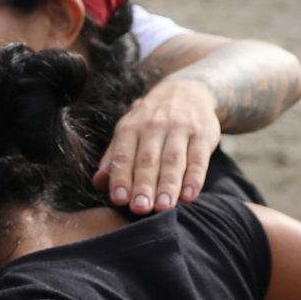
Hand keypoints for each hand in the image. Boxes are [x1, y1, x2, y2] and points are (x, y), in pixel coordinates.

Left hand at [94, 77, 217, 213]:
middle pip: (148, 160)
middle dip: (144, 186)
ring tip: (164, 207)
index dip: (121, 177)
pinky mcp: (203, 134)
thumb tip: (97, 183)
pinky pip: (199, 158)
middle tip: (141, 209)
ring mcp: (180, 129)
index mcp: (131, 128)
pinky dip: (195, 178)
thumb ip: (114, 158)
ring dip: (168, 185)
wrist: (187, 90)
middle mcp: (154, 126)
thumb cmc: (150, 121)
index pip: (124, 155)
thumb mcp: (128, 131)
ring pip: (173, 160)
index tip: (119, 199)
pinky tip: (190, 196)